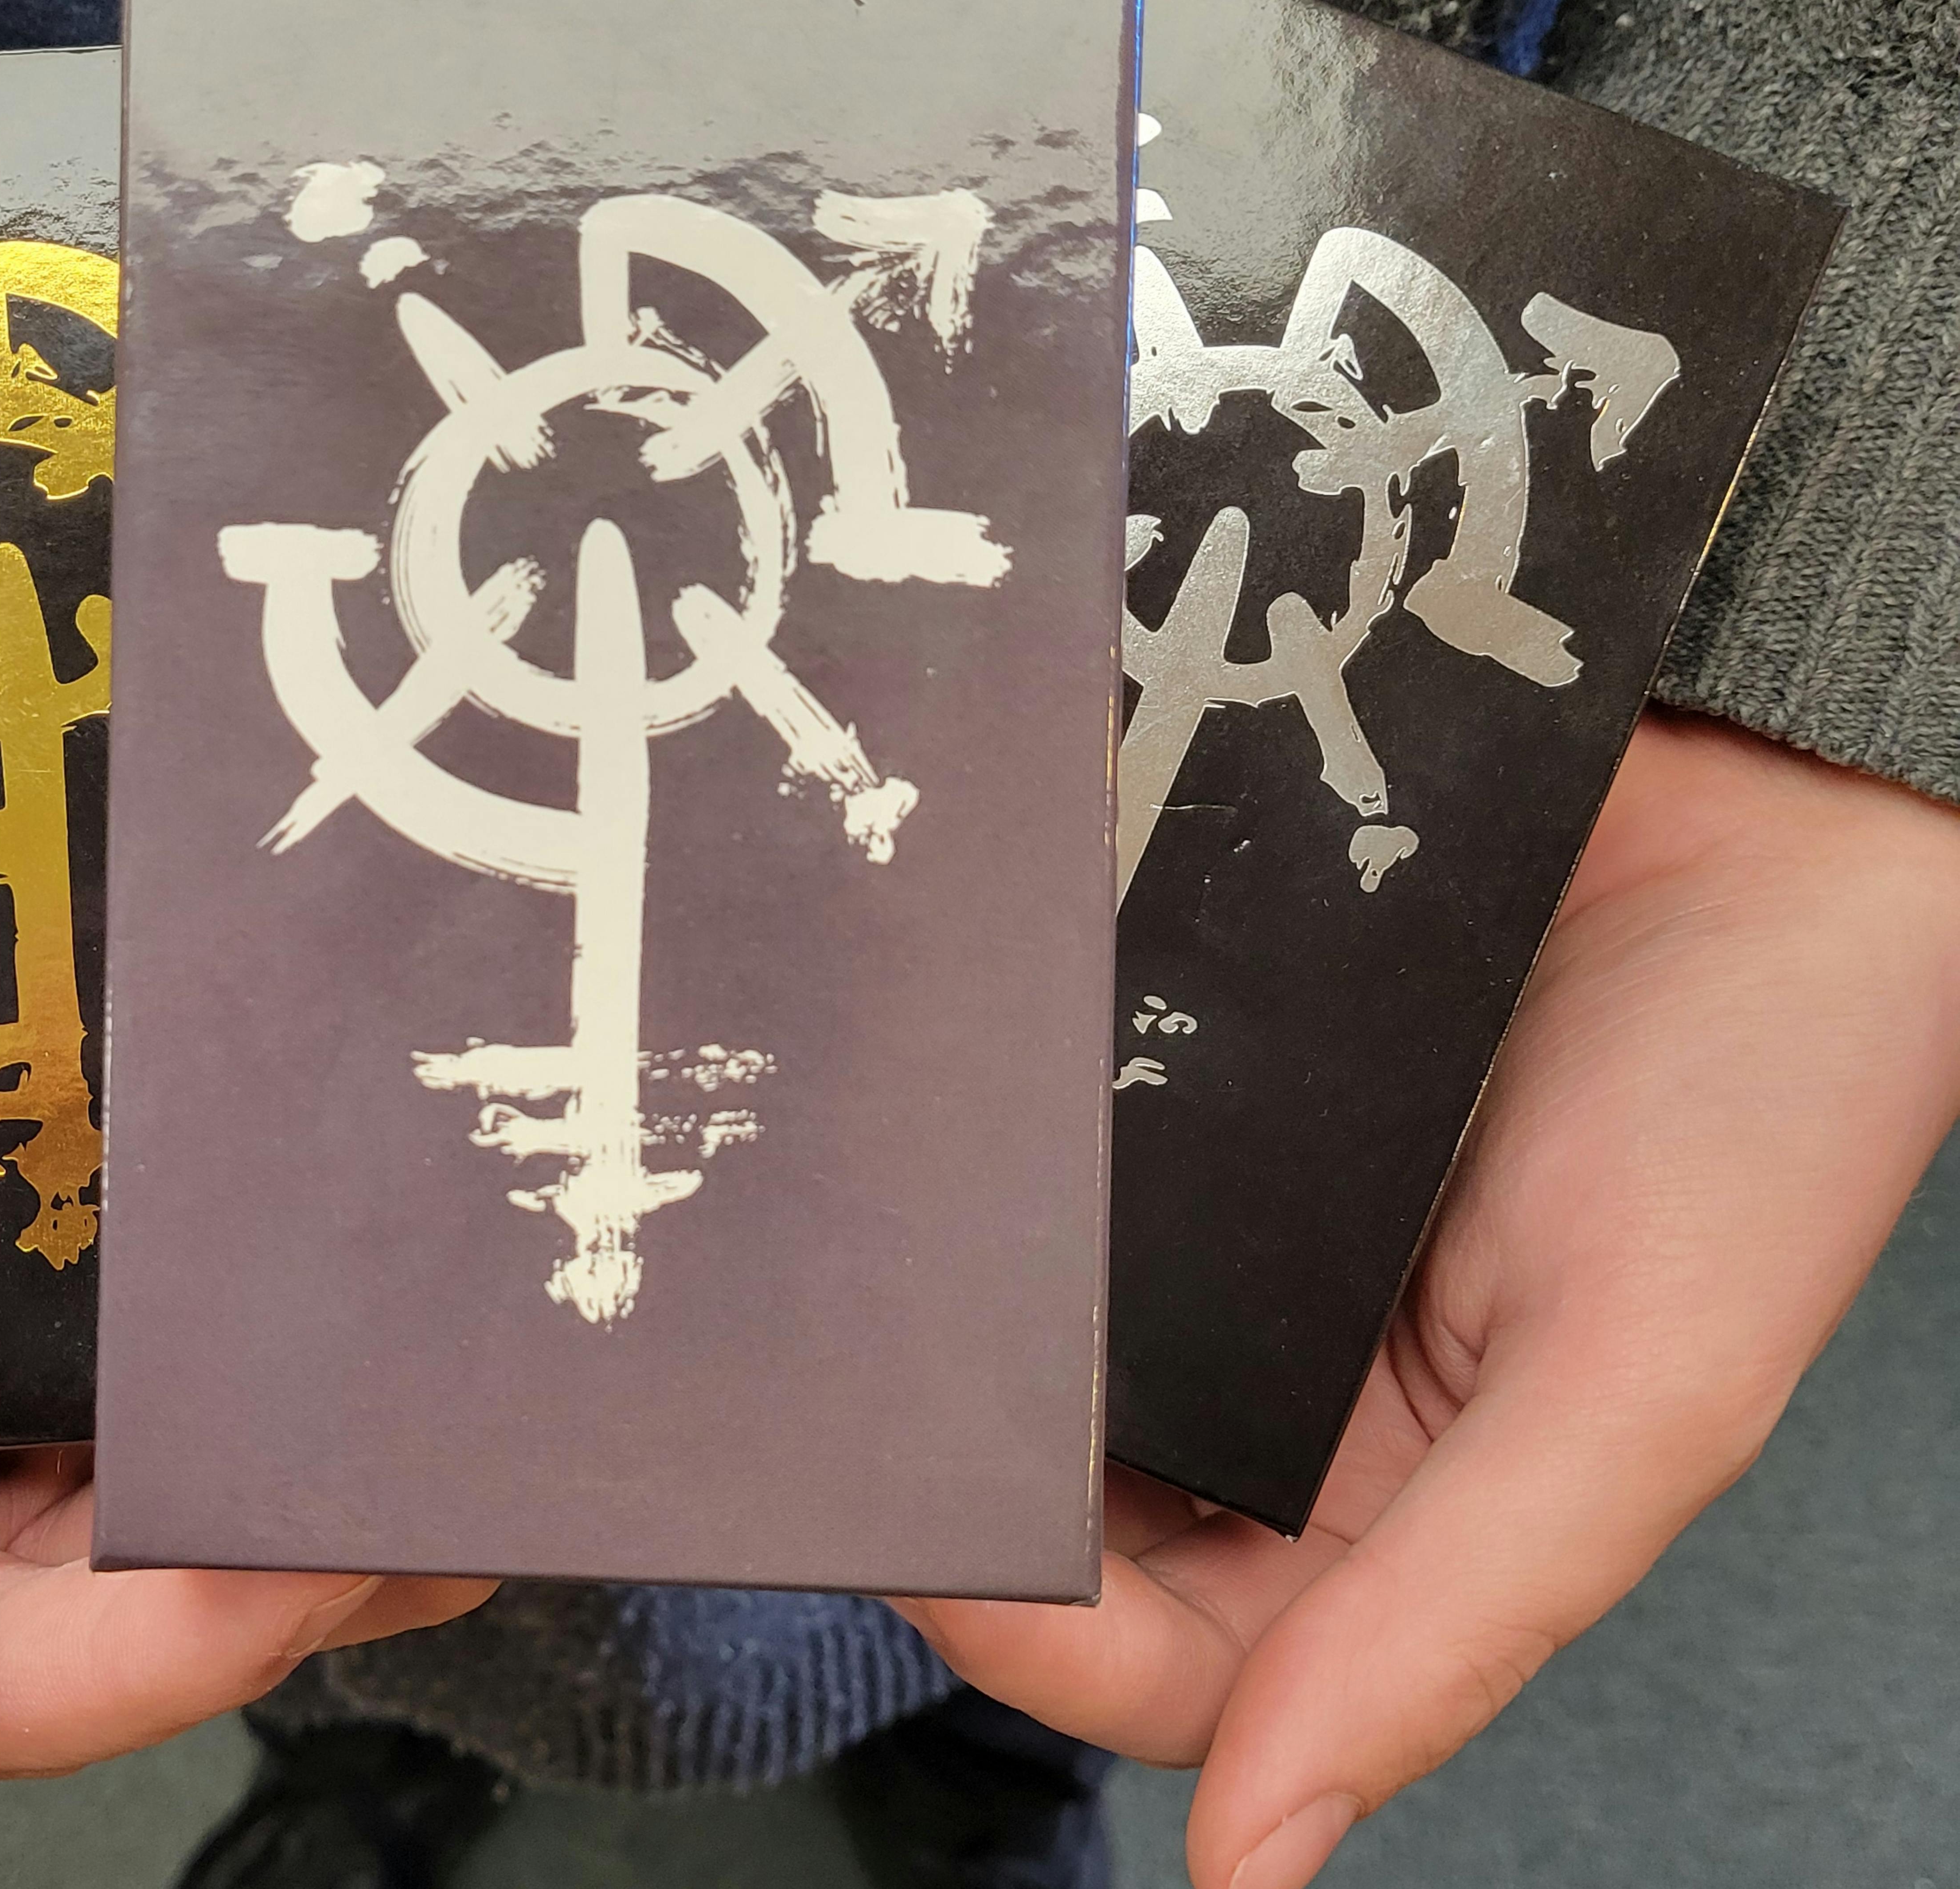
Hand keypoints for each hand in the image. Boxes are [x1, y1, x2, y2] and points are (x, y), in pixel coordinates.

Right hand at [0, 1080, 493, 1865]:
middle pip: (154, 1599)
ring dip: (330, 1473)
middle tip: (456, 1491)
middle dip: (315, 1564)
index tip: (306, 1565)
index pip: (30, 1676)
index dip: (175, 1644)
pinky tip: (375, 1315)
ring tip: (470, 1420)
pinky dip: (278, 1357)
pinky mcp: (41, 1304)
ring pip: (194, 1486)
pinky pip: (178, 1359)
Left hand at [898, 712, 1959, 1888]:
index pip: (1158, 1657)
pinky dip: (989, 1156)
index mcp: (1389, 1511)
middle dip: (944, 1480)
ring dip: (942, 1324)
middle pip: (1065, 1505)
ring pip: (1040, 1336)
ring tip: (839, 1280)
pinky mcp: (1196, 1094)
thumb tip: (1256, 1855)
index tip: (916, 1545)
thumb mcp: (1636, 1391)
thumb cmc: (1759, 1106)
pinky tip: (923, 1117)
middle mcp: (1286, 1393)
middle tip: (827, 1409)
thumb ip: (1451, 1619)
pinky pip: (1061, 1153)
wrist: (1771, 815)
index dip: (1027, 1637)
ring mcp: (1228, 1241)